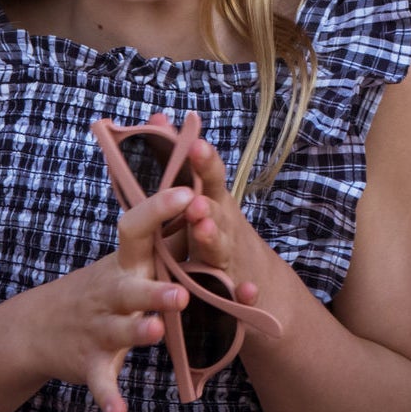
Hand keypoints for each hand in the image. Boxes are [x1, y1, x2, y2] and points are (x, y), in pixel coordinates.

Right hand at [16, 183, 195, 411]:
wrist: (37, 327)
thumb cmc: (104, 287)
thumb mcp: (127, 261)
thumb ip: (166, 239)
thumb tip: (208, 201)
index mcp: (125, 264)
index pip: (137, 228)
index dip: (160, 209)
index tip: (189, 193)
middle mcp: (111, 293)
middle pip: (131, 288)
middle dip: (155, 291)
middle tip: (182, 293)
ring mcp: (98, 329)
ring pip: (119, 331)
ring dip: (137, 332)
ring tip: (158, 332)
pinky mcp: (90, 364)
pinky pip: (101, 383)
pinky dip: (108, 398)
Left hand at [172, 133, 264, 309]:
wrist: (255, 280)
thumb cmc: (217, 229)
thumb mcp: (200, 195)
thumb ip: (177, 161)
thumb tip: (156, 117)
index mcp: (213, 202)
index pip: (208, 178)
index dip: (204, 163)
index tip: (194, 144)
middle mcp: (224, 226)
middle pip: (217, 212)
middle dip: (207, 205)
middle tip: (195, 200)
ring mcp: (230, 257)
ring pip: (221, 249)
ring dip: (214, 239)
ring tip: (204, 230)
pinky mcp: (234, 290)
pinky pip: (240, 294)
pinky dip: (245, 294)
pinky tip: (245, 292)